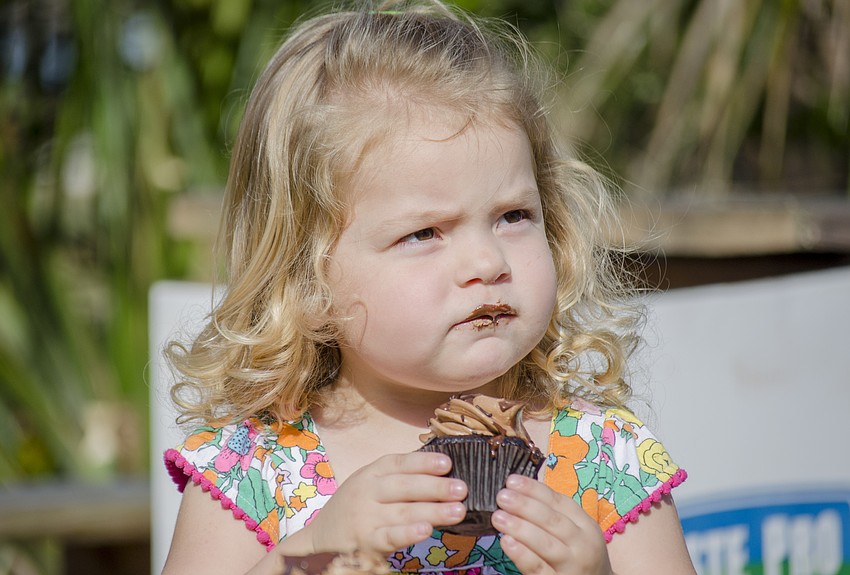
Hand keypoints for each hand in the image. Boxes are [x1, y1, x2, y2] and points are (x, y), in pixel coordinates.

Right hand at [281, 452, 466, 556]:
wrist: (318, 540)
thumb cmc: (354, 507)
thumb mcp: (370, 483)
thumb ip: (399, 477)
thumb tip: (443, 470)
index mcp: (370, 473)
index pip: (399, 463)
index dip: (423, 462)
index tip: (448, 463)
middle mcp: (367, 492)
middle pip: (404, 486)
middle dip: (435, 487)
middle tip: (462, 488)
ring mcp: (365, 518)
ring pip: (402, 512)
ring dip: (433, 511)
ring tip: (458, 510)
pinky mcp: (365, 543)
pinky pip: (389, 537)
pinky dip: (407, 533)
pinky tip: (426, 530)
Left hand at [492, 474, 612, 574]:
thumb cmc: (579, 555)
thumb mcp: (577, 532)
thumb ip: (553, 514)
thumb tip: (519, 492)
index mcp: (586, 526)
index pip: (559, 502)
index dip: (534, 490)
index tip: (512, 480)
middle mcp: (581, 545)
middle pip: (552, 521)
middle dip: (525, 506)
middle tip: (502, 496)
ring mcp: (571, 566)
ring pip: (545, 544)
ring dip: (520, 528)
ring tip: (498, 516)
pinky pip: (538, 568)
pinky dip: (522, 554)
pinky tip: (507, 542)